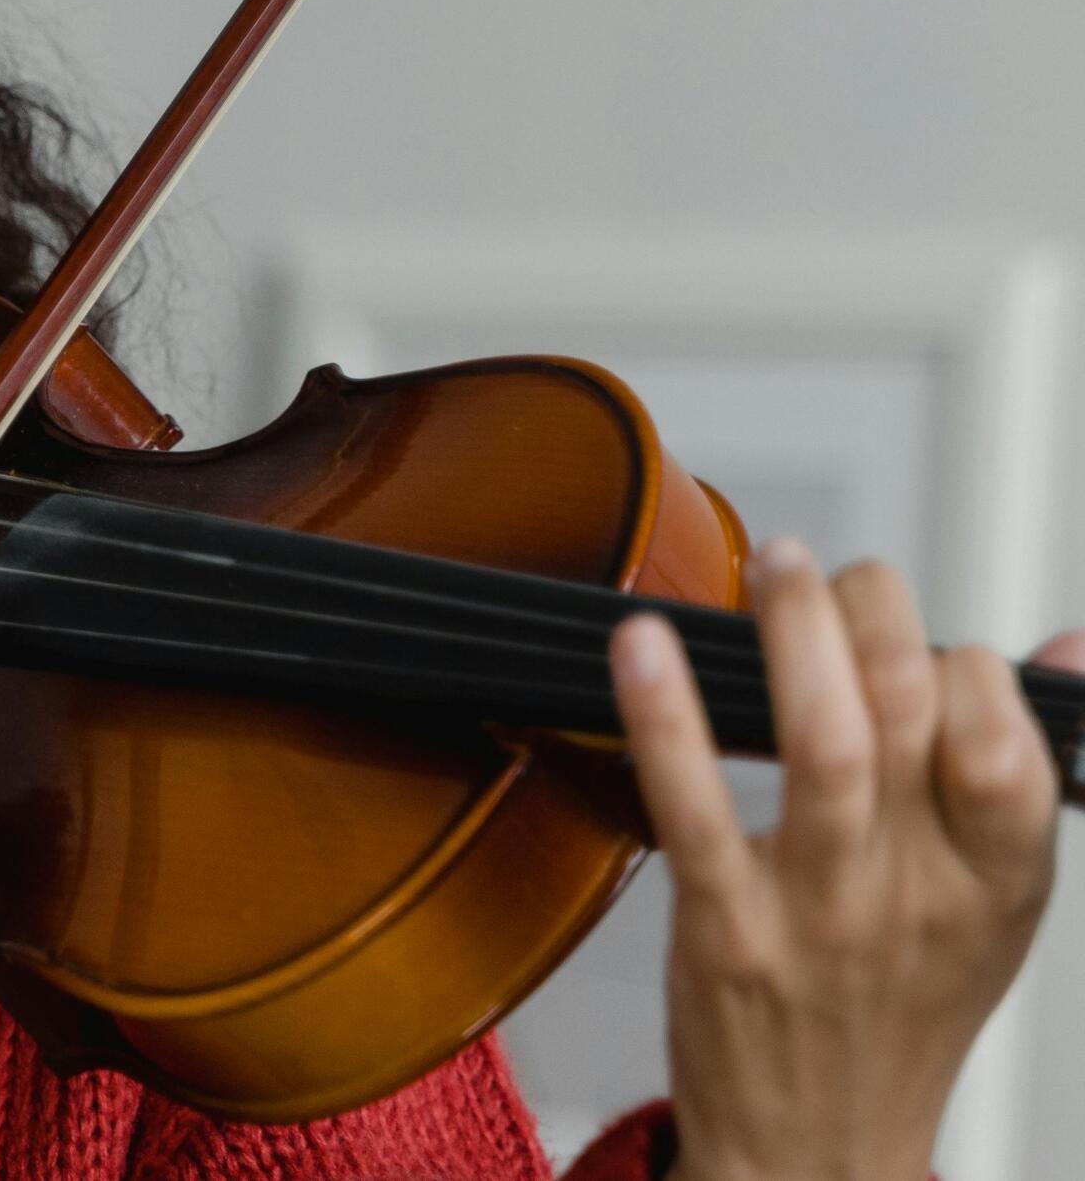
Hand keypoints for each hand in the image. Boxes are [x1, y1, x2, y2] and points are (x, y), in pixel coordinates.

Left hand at [610, 539, 1080, 1180]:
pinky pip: (695, 808)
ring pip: (825, 745)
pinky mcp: (723, 930)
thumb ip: (1021, 771)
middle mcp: (917, 890)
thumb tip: (1057, 648)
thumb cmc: (898, 1006)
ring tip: (775, 562)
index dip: (963, 663)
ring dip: (796, 634)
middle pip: (913, 717)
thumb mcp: (995, 905)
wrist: (817, 1153)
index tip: (916, 640)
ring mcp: (819, 911)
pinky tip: (641, 644)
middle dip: (875, 615)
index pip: (1007, 740)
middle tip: (831, 568)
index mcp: (995, 879)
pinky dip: (666, 716)